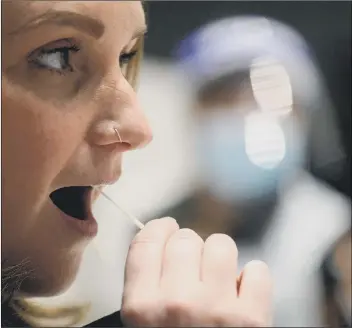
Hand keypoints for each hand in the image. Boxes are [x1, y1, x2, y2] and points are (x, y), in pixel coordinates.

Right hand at [121, 218, 272, 326]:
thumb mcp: (143, 323)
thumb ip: (146, 281)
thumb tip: (160, 236)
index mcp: (142, 307)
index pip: (146, 241)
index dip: (158, 228)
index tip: (166, 228)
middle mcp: (177, 304)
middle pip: (184, 238)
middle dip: (188, 247)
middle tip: (192, 266)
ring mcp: (218, 311)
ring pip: (220, 245)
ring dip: (219, 257)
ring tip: (217, 278)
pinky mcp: (254, 320)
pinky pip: (258, 271)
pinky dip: (253, 279)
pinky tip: (242, 295)